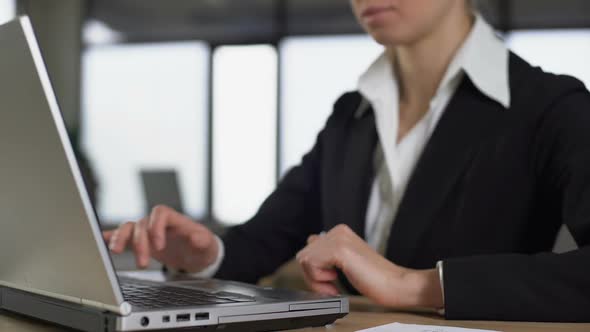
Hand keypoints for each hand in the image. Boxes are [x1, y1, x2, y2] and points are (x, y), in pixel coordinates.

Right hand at [102, 205, 218, 272]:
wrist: (197, 255)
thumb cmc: (202, 247)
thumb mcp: (207, 244)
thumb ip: (202, 240)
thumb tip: (196, 237)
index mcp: (174, 219)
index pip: (160, 213)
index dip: (156, 227)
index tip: (159, 245)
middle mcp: (158, 223)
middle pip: (141, 223)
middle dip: (139, 243)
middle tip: (143, 263)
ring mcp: (147, 231)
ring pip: (128, 228)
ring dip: (120, 238)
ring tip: (116, 251)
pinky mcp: (141, 241)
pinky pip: (123, 235)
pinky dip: (111, 236)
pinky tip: (100, 240)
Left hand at [296, 224, 442, 308]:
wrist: (395, 284)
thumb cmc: (374, 278)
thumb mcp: (345, 262)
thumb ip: (326, 254)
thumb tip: (305, 255)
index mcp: (340, 232)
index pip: (309, 248)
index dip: (315, 270)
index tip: (330, 282)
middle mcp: (337, 231)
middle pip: (303, 254)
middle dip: (313, 276)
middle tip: (331, 287)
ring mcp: (338, 238)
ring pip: (304, 259)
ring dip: (316, 280)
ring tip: (334, 286)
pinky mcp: (339, 249)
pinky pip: (310, 263)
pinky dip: (318, 280)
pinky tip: (335, 284)